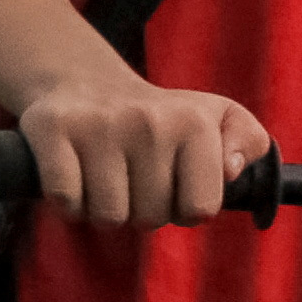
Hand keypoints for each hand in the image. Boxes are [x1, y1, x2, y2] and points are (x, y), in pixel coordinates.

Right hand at [15, 69, 272, 227]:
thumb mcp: (220, 118)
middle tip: (135, 181)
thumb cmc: (162, 118)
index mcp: (194, 122)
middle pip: (150, 218)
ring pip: (108, 216)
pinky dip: (69, 202)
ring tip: (107, 180)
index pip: (200, 210)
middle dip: (143, 212)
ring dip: (105, 211)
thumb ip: (249, 142)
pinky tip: (76, 178)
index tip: (176, 188)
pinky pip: (65, 200)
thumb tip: (232, 169)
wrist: (86, 83)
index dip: (186, 210)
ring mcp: (98, 124)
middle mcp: (148, 121)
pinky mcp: (52, 129)